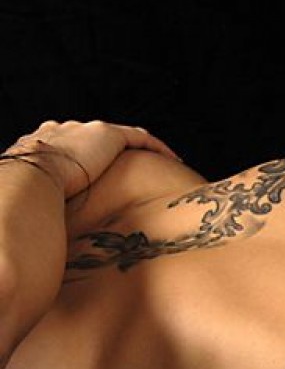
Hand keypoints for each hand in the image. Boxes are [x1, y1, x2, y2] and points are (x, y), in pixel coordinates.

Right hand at [5, 120, 179, 198]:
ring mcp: (87, 131)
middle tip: (133, 173)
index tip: (97, 176)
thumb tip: (52, 237)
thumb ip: (47, 206)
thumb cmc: (29, 195)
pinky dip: (156, 147)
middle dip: (114, 154)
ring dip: (142, 150)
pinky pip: (140, 138)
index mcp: (44, 147)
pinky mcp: (107, 134)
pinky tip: (173, 160)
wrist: (32, 176)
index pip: (69, 149)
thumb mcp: (35, 197)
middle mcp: (65, 133)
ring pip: (122, 137)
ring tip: (162, 165)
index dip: (86, 161)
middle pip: (96, 140)